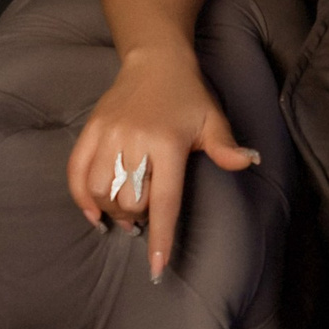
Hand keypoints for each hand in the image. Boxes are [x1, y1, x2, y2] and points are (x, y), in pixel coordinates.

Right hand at [65, 50, 259, 281]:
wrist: (155, 61)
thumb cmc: (189, 96)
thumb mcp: (213, 119)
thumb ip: (226, 147)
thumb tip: (251, 162)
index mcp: (167, 143)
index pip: (164, 201)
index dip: (161, 237)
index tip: (156, 267)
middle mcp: (134, 141)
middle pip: (130, 200)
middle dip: (137, 220)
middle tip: (144, 222)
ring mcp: (108, 135)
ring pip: (101, 191)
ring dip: (111, 211)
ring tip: (124, 215)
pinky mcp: (90, 130)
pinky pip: (76, 172)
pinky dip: (81, 197)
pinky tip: (93, 212)